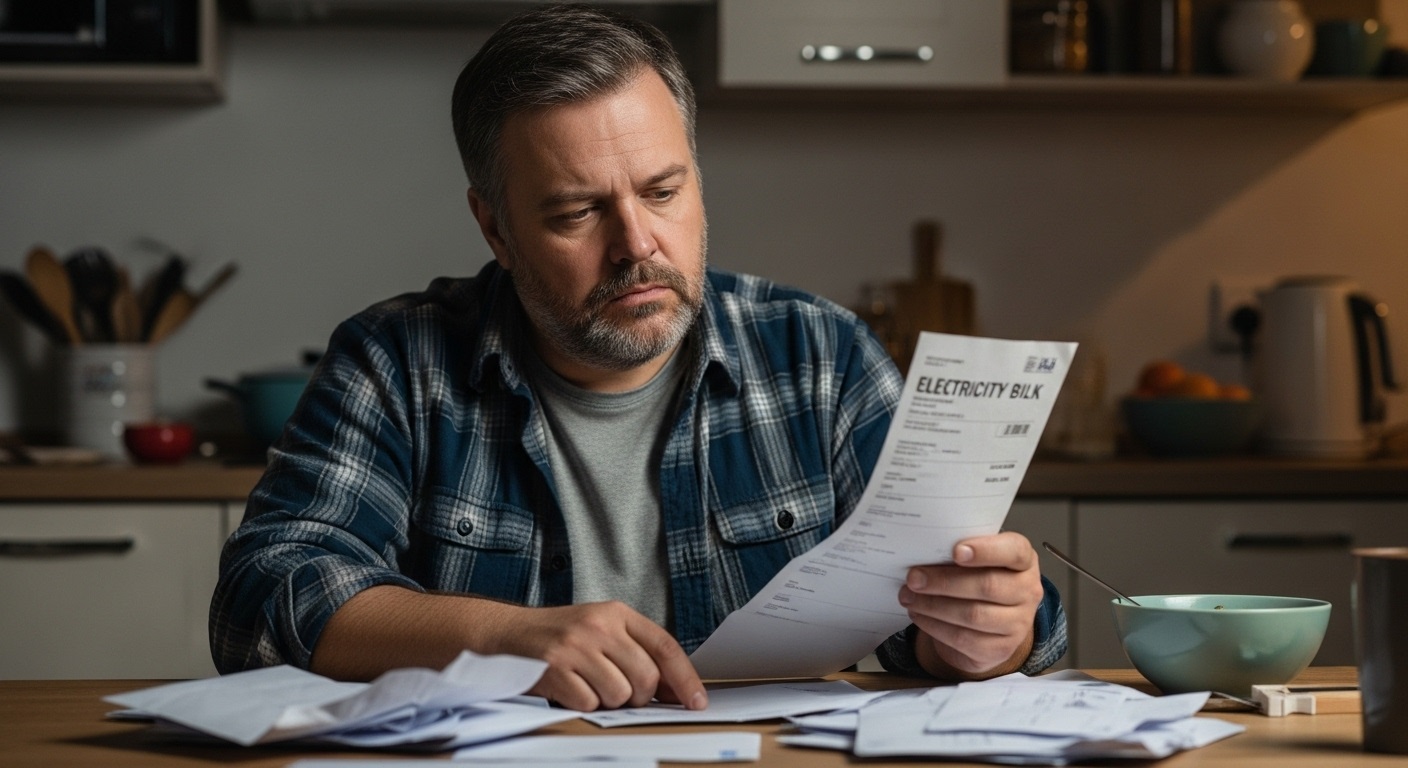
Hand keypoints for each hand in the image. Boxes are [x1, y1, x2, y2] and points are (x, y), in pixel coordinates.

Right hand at [492, 601, 707, 711]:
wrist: (506, 634)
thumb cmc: (559, 637)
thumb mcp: (600, 631)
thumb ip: (636, 652)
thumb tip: (675, 690)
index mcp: (616, 613)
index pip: (665, 646)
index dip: (685, 678)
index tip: (696, 702)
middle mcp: (598, 625)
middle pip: (645, 677)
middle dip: (640, 697)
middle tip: (623, 694)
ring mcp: (575, 646)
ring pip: (620, 694)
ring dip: (609, 701)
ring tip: (590, 687)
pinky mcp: (554, 668)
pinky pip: (588, 703)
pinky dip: (583, 704)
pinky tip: (570, 689)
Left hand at [898, 531, 1043, 679]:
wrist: (987, 625)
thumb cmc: (977, 579)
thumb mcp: (976, 561)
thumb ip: (960, 553)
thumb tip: (923, 550)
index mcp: (1024, 560)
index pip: (1014, 551)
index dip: (986, 550)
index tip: (956, 551)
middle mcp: (1028, 591)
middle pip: (988, 585)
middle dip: (944, 581)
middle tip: (913, 578)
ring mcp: (1019, 623)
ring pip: (973, 615)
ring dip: (933, 605)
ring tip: (908, 597)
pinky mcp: (1001, 649)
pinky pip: (964, 639)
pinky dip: (935, 626)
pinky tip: (918, 615)